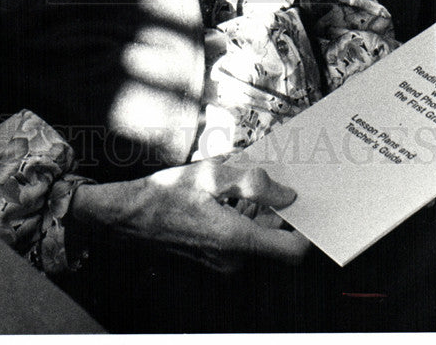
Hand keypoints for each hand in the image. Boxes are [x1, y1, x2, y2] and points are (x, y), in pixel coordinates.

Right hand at [71, 157, 309, 271]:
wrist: (129, 216)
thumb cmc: (165, 194)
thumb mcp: (210, 174)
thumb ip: (253, 183)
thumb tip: (285, 193)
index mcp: (235, 239)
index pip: (291, 250)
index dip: (305, 229)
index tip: (306, 205)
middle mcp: (233, 259)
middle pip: (275, 237)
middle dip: (276, 207)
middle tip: (270, 179)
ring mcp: (223, 262)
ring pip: (258, 235)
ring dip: (257, 208)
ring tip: (237, 181)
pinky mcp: (215, 258)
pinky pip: (242, 237)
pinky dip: (242, 215)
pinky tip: (225, 193)